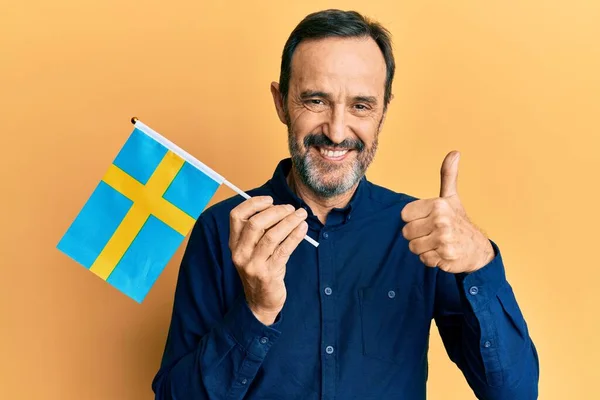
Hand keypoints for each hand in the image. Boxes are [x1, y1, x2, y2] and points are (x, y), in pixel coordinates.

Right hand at [229, 196, 307, 324]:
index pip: (236, 216)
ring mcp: (253, 264)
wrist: (260, 302)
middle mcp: (240, 253)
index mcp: (234, 243)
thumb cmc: (261, 269)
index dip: (254, 204)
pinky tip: (303, 228)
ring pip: (272, 235)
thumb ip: (259, 230)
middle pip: (255, 223)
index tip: (270, 200)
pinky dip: (295, 235)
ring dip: (289, 222)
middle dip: (276, 212)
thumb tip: (279, 207)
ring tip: (301, 215)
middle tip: (291, 208)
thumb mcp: (252, 250)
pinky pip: (284, 249)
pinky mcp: (268, 273)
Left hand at [401, 151, 494, 273]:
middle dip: (417, 236)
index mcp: (438, 205)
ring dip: (424, 248)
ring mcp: (443, 239)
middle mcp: (441, 220)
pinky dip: (431, 259)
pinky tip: (442, 253)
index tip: (427, 220)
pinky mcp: (445, 256)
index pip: (404, 215)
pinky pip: (423, 260)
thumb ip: (448, 176)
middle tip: (433, 234)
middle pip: (406, 233)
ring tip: (437, 243)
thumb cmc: (459, 222)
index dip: (414, 220)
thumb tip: (454, 152)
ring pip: (413, 247)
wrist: (478, 249)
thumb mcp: (451, 197)